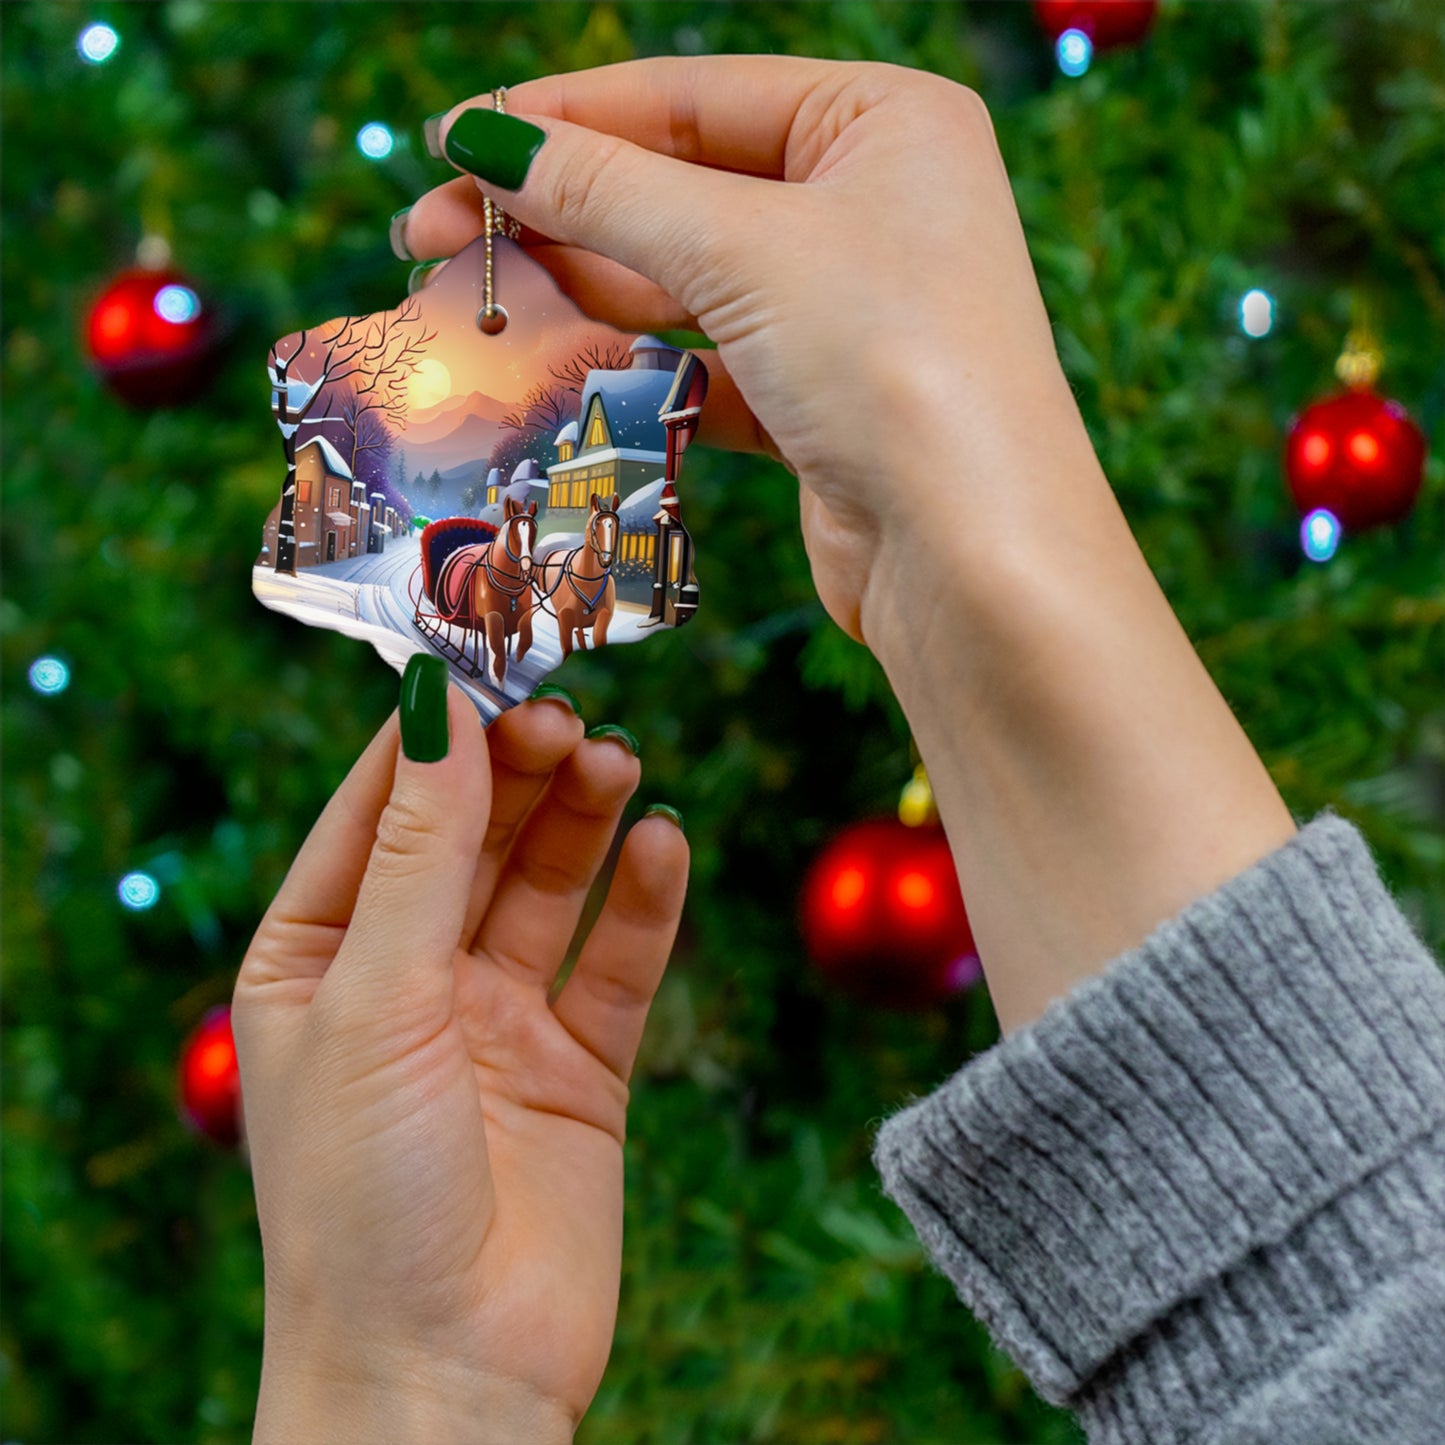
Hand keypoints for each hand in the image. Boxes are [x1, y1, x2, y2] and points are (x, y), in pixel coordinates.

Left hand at [233, 688, 686, 1442]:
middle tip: (569, 717)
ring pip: (549, 885)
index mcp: (317, 959)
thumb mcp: (374, 1000)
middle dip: (519, 772)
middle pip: (472, 837)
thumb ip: (417, 852)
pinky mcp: (580, 1068)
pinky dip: (644, 901)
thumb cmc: (362, 1199)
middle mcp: (407, 980)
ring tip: (621, 763)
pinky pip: (617, 963)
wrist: (446, 1378)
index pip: (376, 811)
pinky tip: (665, 844)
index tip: (487, 660)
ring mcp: (497, 1022)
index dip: (431, 736)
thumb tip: (435, 706)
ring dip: (584, 820)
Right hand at [403, 58, 1294, 1032]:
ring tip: (472, 298)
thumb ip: (608, 190)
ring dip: (582, 288)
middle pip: (680, 187)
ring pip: (686, 280)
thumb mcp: (743, 250)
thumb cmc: (896, 365)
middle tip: (431, 234)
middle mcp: (871, 203)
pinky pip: (706, 359)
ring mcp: (846, 307)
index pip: (691, 96)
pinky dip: (635, 360)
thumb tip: (487, 138)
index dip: (564, 118)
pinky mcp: (819, 398)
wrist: (975, 559)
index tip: (451, 141)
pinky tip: (555, 361)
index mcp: (882, 122)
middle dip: (556, 211)